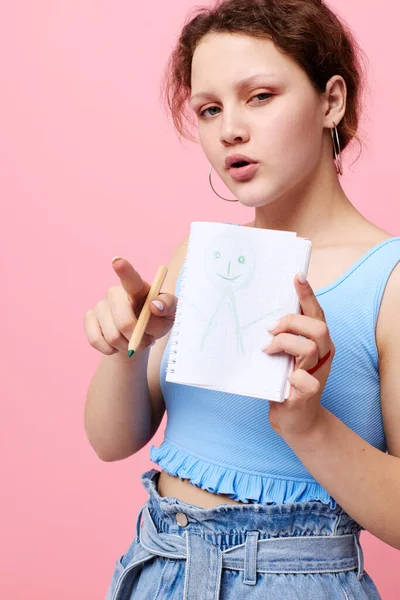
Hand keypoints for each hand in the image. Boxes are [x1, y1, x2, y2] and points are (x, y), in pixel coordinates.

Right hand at [83, 258, 177, 356]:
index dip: (123, 269)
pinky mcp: (89, 318)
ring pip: (111, 336)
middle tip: (147, 342)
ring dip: (127, 346)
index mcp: (137, 287)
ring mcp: (101, 304)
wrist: (140, 336)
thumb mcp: (171, 314)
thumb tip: (154, 305)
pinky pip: (96, 340)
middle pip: (124, 321)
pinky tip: (117, 346)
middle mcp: (116, 292)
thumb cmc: (157, 320)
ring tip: (135, 342)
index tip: (117, 261)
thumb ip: (168, 306)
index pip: (131, 278)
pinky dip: (110, 350)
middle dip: (137, 338)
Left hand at [262, 273, 334, 439]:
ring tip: (268, 351)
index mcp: (318, 342)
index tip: (297, 276)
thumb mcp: (284, 354)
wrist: (296, 419)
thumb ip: (281, 336)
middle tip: (270, 330)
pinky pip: (303, 379)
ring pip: (309, 348)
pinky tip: (283, 381)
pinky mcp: (309, 394)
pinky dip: (290, 377)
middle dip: (291, 322)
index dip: (308, 294)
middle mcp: (323, 354)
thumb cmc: (286, 382)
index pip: (316, 312)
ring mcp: (318, 373)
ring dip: (284, 345)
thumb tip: (261, 313)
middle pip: (318, 326)